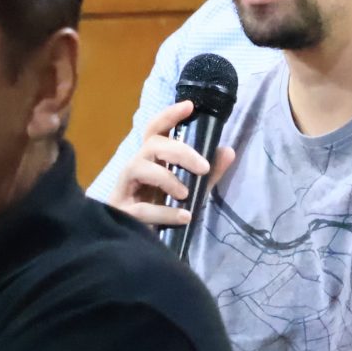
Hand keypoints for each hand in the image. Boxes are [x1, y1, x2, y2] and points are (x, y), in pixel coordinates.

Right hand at [106, 100, 235, 226]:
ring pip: (139, 168)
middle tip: (202, 167)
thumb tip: (229, 151)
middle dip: (179, 151)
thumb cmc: (160, 211)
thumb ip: (208, 174)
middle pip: (151, 144)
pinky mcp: (122, 213)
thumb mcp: (191, 190)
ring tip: (186, 194)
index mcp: (151, 160)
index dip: (169, 115)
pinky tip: (184, 218)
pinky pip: (142, 208)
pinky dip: (165, 213)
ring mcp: (125, 189)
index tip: (189, 106)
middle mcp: (135, 168)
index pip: (156, 129)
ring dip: (167, 178)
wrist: (135, 244)